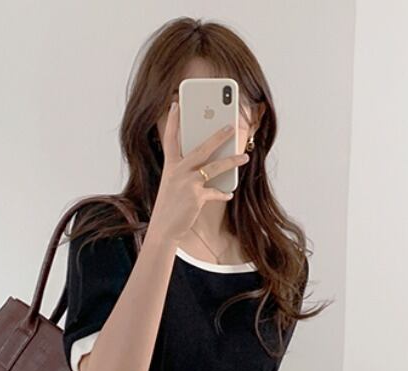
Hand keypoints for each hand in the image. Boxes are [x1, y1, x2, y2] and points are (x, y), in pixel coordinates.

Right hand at [148, 101, 250, 243]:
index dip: (173, 121)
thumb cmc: (169, 207)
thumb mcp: (172, 185)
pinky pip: (215, 192)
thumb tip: (205, 166)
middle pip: (201, 148)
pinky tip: (229, 194)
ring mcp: (188, 183)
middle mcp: (178, 171)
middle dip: (218, 136)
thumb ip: (185, 172)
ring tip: (244, 157)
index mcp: (170, 166)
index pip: (170, 138)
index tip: (176, 104)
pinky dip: (223, 194)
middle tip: (230, 126)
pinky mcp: (196, 196)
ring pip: (214, 167)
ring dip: (231, 161)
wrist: (163, 228)